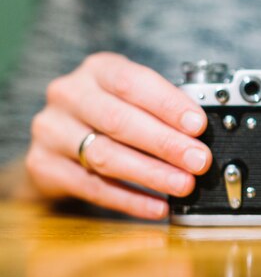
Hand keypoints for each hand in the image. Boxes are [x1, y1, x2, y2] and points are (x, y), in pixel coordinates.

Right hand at [26, 52, 211, 218]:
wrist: (60, 136)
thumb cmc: (111, 112)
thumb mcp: (134, 97)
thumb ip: (162, 109)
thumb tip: (201, 136)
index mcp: (98, 70)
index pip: (133, 83)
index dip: (168, 105)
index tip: (198, 126)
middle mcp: (70, 94)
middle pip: (119, 121)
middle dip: (166, 144)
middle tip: (198, 161)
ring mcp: (51, 130)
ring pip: (105, 156)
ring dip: (151, 174)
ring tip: (183, 185)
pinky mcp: (43, 165)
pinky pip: (93, 187)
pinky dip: (130, 200)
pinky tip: (158, 206)